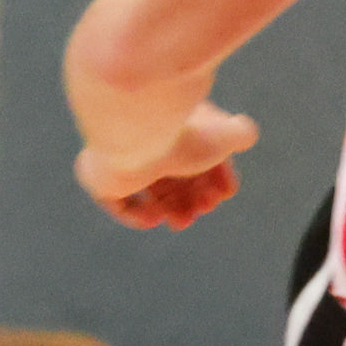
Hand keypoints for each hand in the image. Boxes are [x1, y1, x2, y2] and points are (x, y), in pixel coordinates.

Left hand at [77, 103, 258, 230]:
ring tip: (182, 222)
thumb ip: (241, 134)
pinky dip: (137, 214)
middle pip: (175, 176)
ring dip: (172, 209)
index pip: (197, 154)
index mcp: (173, 123)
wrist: (138, 133)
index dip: (215, 176)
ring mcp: (122, 157)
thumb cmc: (185, 132)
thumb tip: (244, 136)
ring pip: (150, 190)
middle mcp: (147, 138)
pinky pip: (118, 202)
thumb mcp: (227, 134)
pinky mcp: (101, 177)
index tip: (225, 193)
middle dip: (194, 197)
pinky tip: (154, 218)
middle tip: (204, 209)